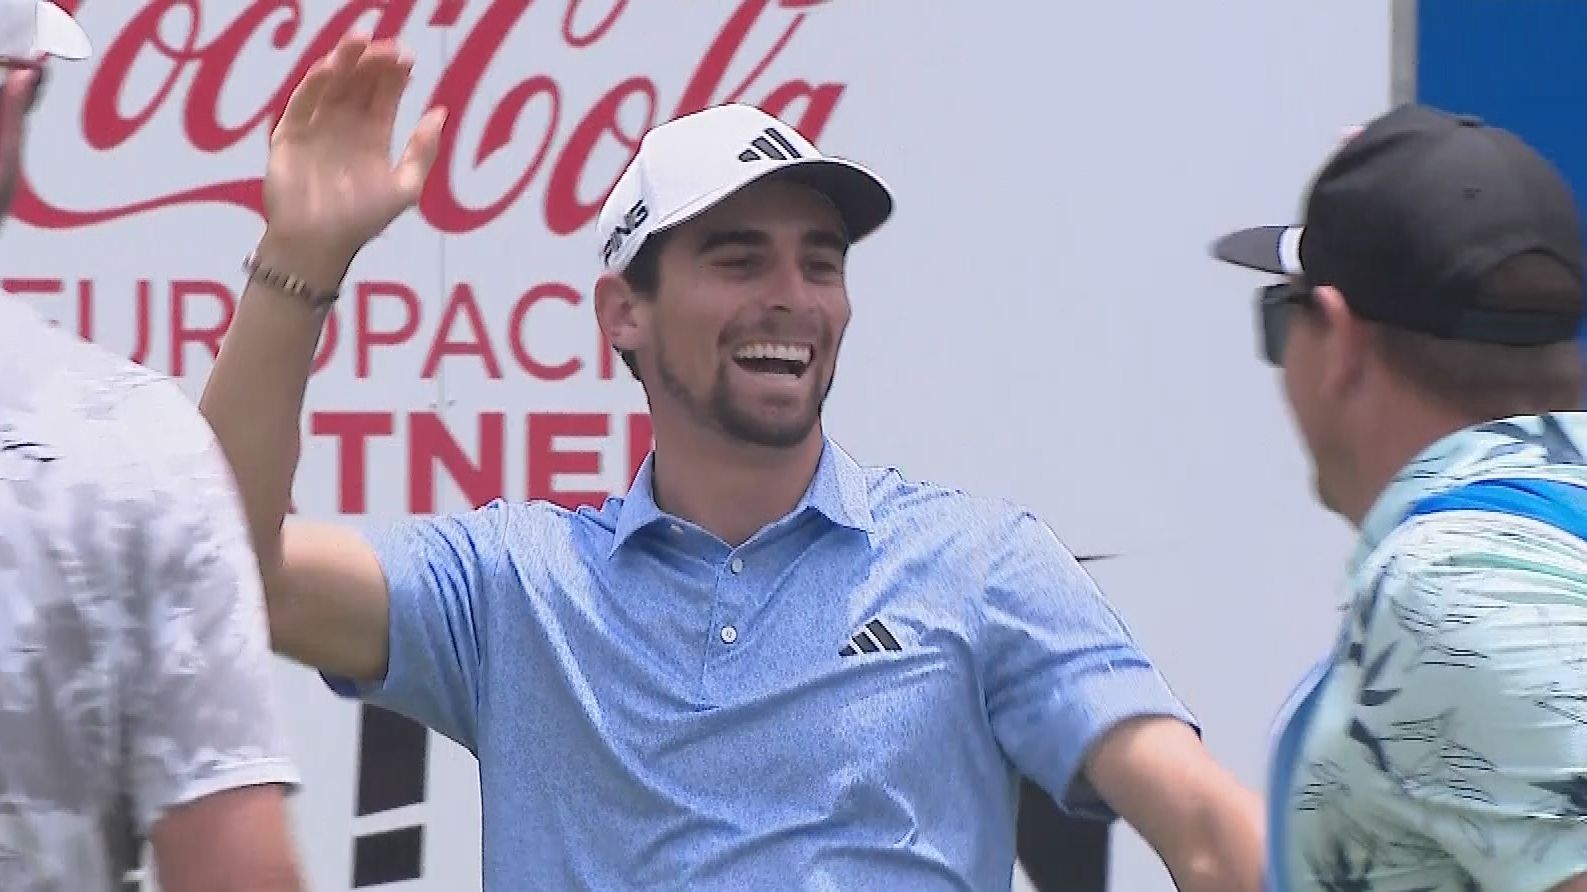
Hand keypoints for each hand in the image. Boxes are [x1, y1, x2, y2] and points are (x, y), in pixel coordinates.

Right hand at [260, 35, 445, 287]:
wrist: (318, 244)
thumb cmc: (362, 221)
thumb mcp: (404, 188)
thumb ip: (422, 151)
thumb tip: (439, 112)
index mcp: (373, 139)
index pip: (385, 98)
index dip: (395, 76)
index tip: (407, 55)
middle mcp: (345, 129)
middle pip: (359, 85)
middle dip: (373, 63)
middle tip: (387, 44)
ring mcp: (316, 129)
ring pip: (332, 86)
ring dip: (345, 62)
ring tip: (360, 40)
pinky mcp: (288, 135)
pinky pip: (302, 103)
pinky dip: (315, 84)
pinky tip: (332, 67)